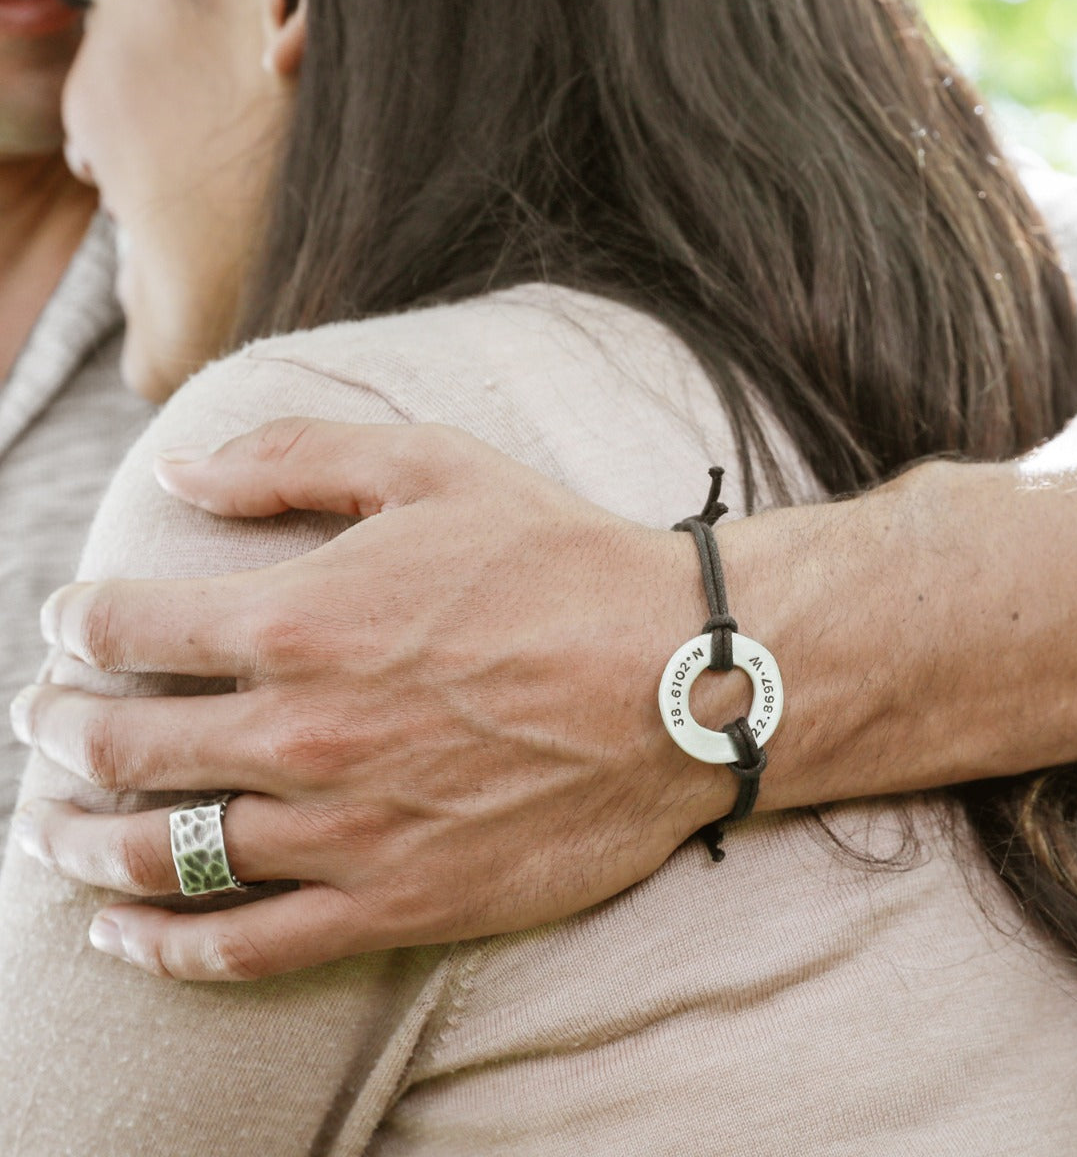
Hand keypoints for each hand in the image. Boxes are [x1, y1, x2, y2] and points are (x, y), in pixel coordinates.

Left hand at [12, 420, 735, 979]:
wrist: (684, 681)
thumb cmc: (565, 564)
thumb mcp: (435, 466)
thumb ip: (296, 457)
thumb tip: (180, 469)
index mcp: (300, 618)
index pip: (129, 628)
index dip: (77, 624)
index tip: (66, 627)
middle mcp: (301, 732)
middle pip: (121, 747)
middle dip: (60, 730)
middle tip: (43, 724)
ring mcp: (345, 831)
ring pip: (160, 856)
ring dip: (80, 843)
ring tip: (51, 831)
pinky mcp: (398, 904)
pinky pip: (244, 948)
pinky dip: (163, 948)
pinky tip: (119, 936)